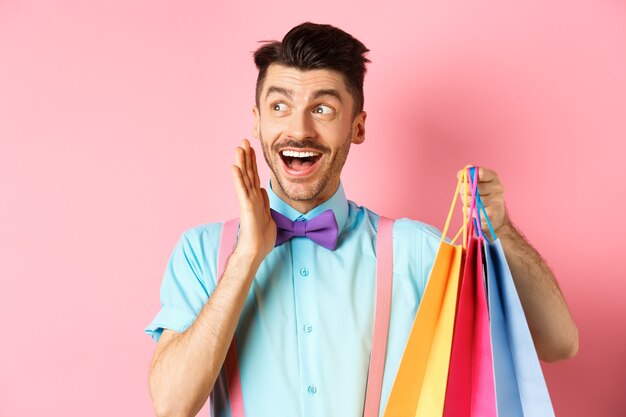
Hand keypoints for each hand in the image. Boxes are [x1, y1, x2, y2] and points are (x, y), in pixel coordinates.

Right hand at [231, 139, 276, 260]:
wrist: (255, 252)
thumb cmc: (261, 239)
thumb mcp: (268, 216)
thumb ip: (264, 202)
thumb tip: (263, 191)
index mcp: (256, 199)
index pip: (254, 176)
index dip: (252, 162)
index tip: (250, 149)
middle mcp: (251, 197)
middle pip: (248, 172)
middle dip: (246, 156)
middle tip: (244, 140)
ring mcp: (248, 201)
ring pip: (244, 178)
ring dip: (241, 162)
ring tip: (238, 147)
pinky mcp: (246, 207)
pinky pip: (242, 191)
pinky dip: (238, 179)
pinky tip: (234, 167)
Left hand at [457, 166, 507, 233]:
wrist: (494, 217)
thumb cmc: (482, 197)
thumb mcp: (476, 184)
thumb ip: (468, 177)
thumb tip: (461, 173)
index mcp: (493, 177)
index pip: (481, 173)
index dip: (468, 175)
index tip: (462, 177)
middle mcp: (497, 187)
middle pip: (473, 187)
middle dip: (464, 190)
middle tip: (463, 192)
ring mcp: (496, 201)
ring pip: (473, 200)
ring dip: (466, 201)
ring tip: (469, 202)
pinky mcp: (491, 213)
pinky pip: (473, 211)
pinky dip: (468, 210)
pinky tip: (472, 210)